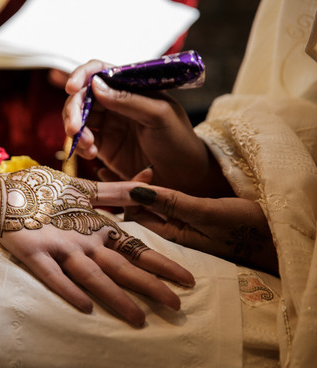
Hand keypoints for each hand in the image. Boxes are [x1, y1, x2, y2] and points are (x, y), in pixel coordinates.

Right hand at [0, 166, 194, 326]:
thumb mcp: (82, 189)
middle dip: (149, 285)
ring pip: (91, 274)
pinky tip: (85, 307)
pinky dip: (67, 289)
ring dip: (115, 296)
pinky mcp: (32, 252)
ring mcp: (56, 246)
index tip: (187, 279)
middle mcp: (81, 237)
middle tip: (176, 306)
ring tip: (138, 318)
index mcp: (95, 223)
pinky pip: (51, 274)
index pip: (134, 245)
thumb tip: (151, 180)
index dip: (161, 262)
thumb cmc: (44, 190)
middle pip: (120, 264)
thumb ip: (118, 191)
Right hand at [62, 60, 227, 195]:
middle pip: (83, 95)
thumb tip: (96, 85)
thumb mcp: (159, 116)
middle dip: (73, 109)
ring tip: (87, 145)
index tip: (72, 87)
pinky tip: (91, 154)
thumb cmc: (180, 142)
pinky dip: (80, 146)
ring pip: (78, 118)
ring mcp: (109, 124)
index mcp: (132, 87)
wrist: (186, 179)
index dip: (83, 75)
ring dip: (75, 129)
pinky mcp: (104, 146)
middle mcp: (117, 102)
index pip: (101, 71)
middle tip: (73, 128)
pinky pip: (82, 141)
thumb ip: (128, 100)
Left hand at [125, 184, 277, 274]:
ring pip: (153, 209)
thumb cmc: (243, 228)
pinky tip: (161, 180)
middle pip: (140, 213)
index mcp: (169, 237)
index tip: (147, 172)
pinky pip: (168, 206)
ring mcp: (182, 228)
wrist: (276, 239)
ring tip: (149, 171)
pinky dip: (161, 193)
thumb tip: (133, 192)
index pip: (134, 216)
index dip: (132, 194)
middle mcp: (171, 234)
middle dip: (136, 191)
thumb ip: (170, 202)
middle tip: (148, 169)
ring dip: (147, 191)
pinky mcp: (193, 220)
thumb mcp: (205, 212)